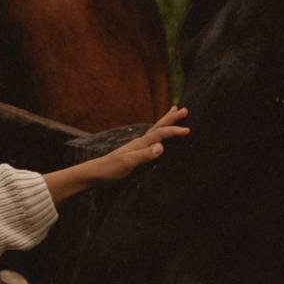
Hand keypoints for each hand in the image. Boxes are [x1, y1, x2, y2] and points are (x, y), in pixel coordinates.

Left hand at [44, 106, 189, 203]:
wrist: (94, 174)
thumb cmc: (109, 170)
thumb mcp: (127, 164)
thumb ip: (144, 155)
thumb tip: (162, 146)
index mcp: (140, 144)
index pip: (161, 134)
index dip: (175, 131)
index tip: (189, 130)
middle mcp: (140, 142)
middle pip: (158, 126)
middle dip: (171, 118)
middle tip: (184, 108)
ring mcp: (137, 147)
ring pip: (155, 131)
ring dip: (165, 122)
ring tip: (173, 112)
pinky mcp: (135, 154)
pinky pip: (152, 140)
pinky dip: (159, 134)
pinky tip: (159, 138)